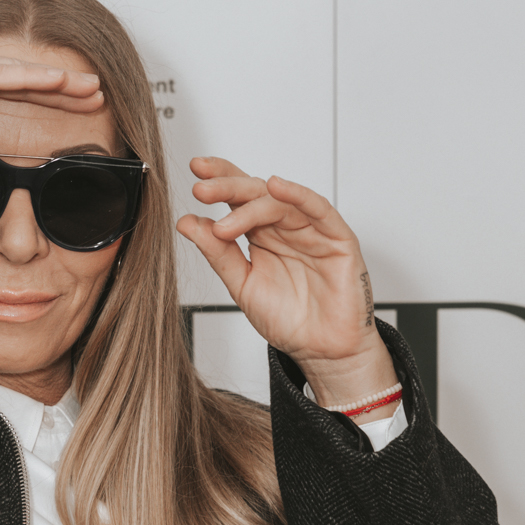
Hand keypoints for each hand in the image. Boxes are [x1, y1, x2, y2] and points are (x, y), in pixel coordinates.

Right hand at [0, 26, 105, 115]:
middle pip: (26, 79)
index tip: (67, 107)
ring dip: (64, 82)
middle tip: (98, 96)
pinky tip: (67, 79)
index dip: (40, 96)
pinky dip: (41, 77)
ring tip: (96, 89)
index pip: (7, 88)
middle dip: (64, 88)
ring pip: (26, 74)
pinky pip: (9, 75)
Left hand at [177, 161, 394, 408]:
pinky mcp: (336, 237)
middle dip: (227, 188)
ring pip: (280, 202)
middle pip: (255, 194)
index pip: (239, 198)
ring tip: (224, 216)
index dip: (219, 181)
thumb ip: (217, 254)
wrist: (321, 351)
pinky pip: (318, 209)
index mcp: (261, 235)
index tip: (195, 173)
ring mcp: (311, 230)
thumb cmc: (288, 320)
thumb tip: (188, 223)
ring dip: (250, 203)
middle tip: (201, 190)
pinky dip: (298, 195)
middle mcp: (284, 227)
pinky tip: (276, 187)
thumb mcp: (242, 285)